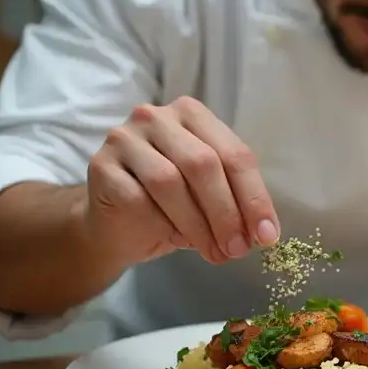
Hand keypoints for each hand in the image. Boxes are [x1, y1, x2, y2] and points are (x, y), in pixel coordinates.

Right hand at [86, 96, 279, 265]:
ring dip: (198, 224)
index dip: (254, 197)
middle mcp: (157, 117)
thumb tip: (263, 232)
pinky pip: (137, 199)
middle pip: (203, 164)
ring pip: (169, 181)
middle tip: (238, 249)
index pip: (234, 154)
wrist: (116, 226)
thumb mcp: (210, 198)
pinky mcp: (101, 166)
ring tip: (214, 253)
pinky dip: (162, 225)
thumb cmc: (171, 206)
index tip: (267, 235)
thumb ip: (235, 203)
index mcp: (193, 115)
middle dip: (226, 212)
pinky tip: (174, 240)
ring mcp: (125, 138)